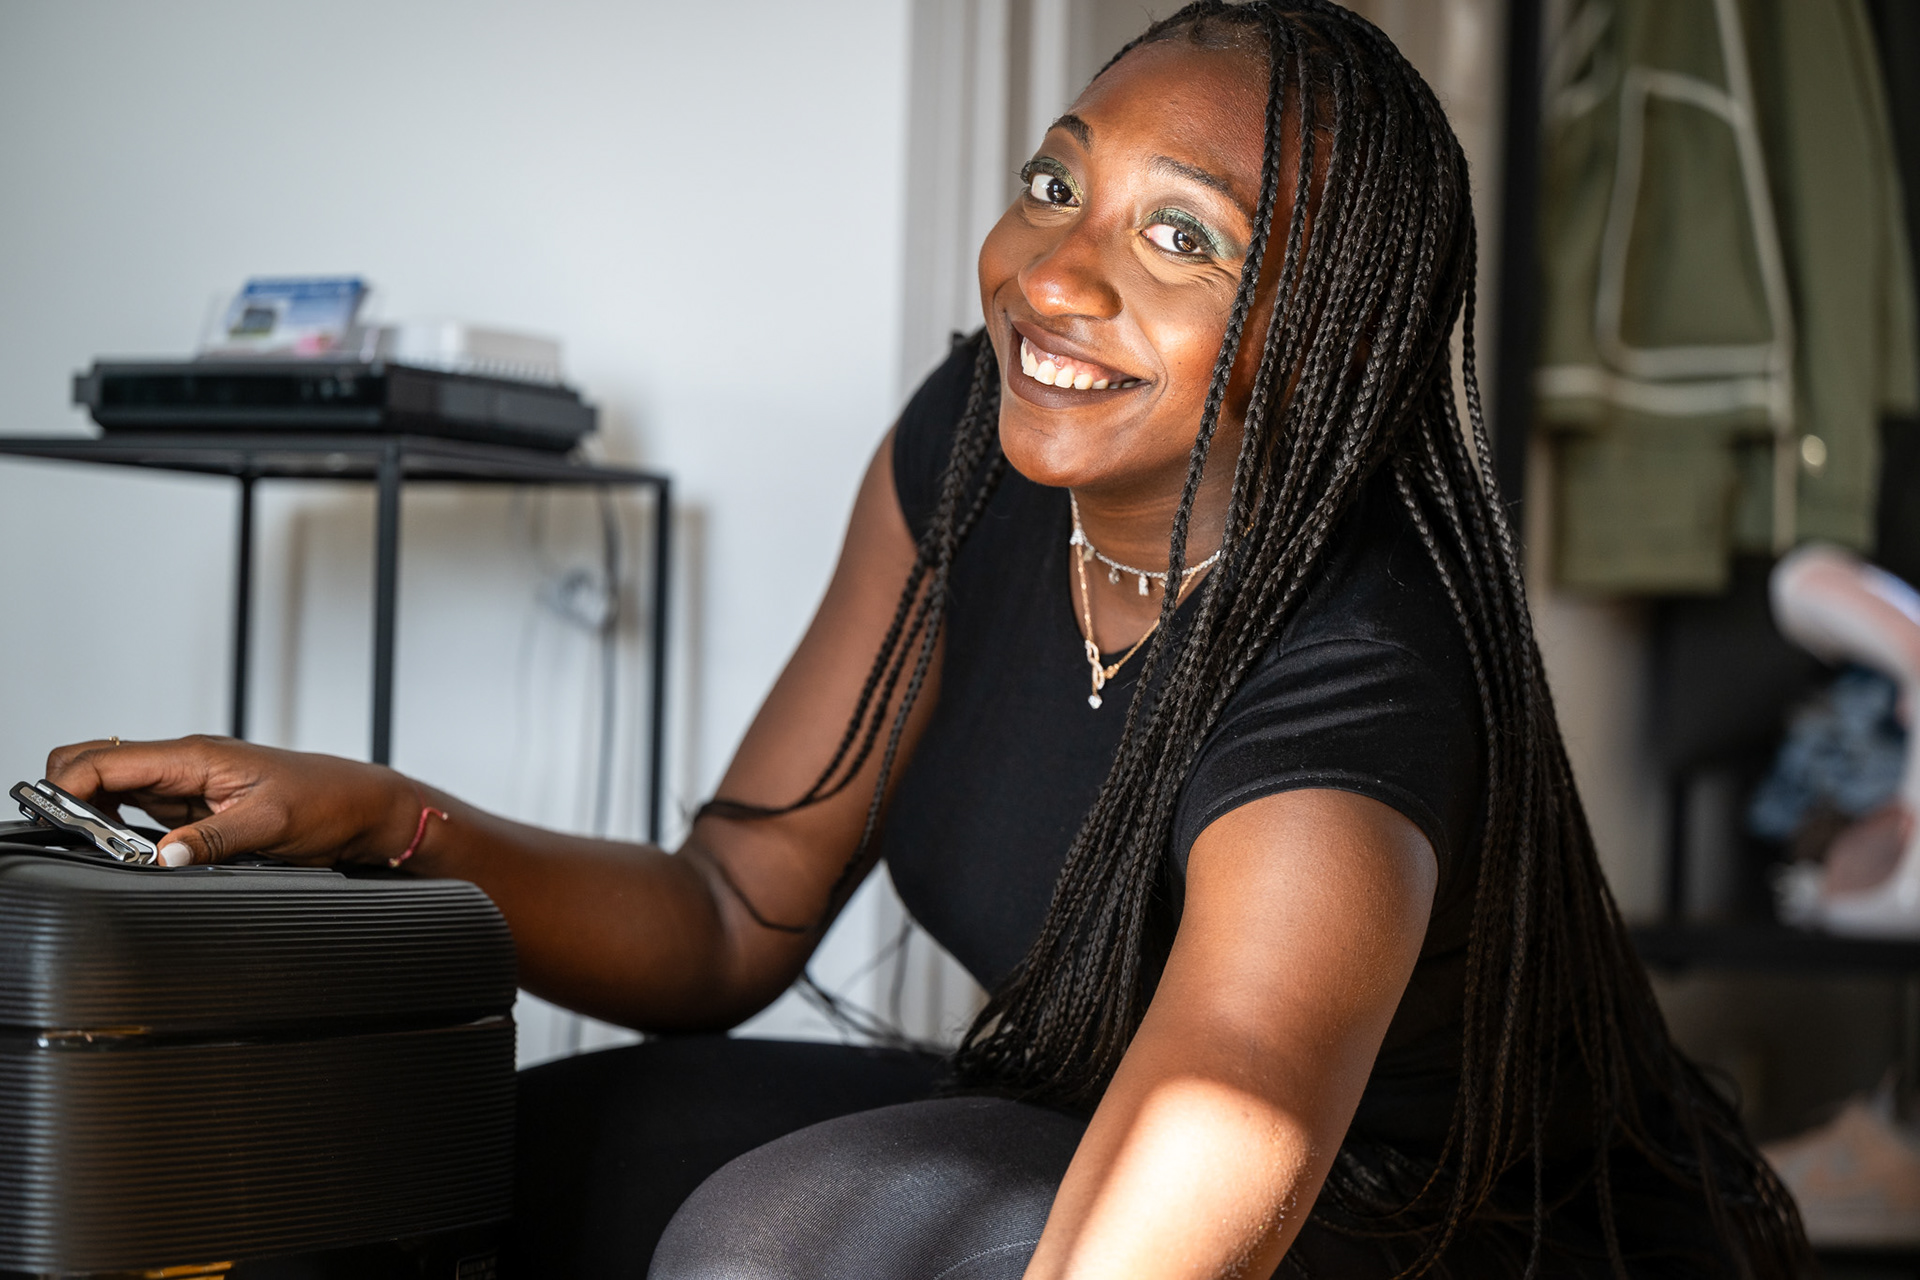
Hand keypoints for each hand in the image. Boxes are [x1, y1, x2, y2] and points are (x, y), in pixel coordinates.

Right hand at [44, 735, 417, 867]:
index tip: (61, 824)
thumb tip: (160, 858)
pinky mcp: (195, 805)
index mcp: (195, 756)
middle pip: (95, 764)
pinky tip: (132, 853)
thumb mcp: (270, 826)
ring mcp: (187, 784)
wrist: (362, 805)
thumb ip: (211, 841)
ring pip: (113, 788)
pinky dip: (122, 829)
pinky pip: (139, 810)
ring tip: (110, 852)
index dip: (68, 789)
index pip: (104, 759)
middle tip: (78, 840)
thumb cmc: (329, 802)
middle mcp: (184, 763)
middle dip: (70, 797)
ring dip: (97, 818)